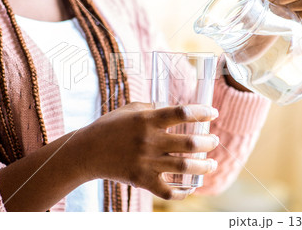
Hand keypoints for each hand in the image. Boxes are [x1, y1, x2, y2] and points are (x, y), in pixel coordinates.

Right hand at [76, 102, 219, 199]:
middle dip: (209, 142)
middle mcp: (150, 141)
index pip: (182, 113)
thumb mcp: (129, 110)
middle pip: (190, 143)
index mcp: (147, 120)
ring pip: (185, 167)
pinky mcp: (142, 180)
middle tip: (214, 140)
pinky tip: (190, 188)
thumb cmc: (109, 127)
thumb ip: (152, 108)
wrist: (87, 151)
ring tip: (212, 163)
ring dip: (204, 165)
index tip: (213, 113)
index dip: (202, 112)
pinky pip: (168, 191)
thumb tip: (173, 110)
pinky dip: (182, 192)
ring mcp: (147, 162)